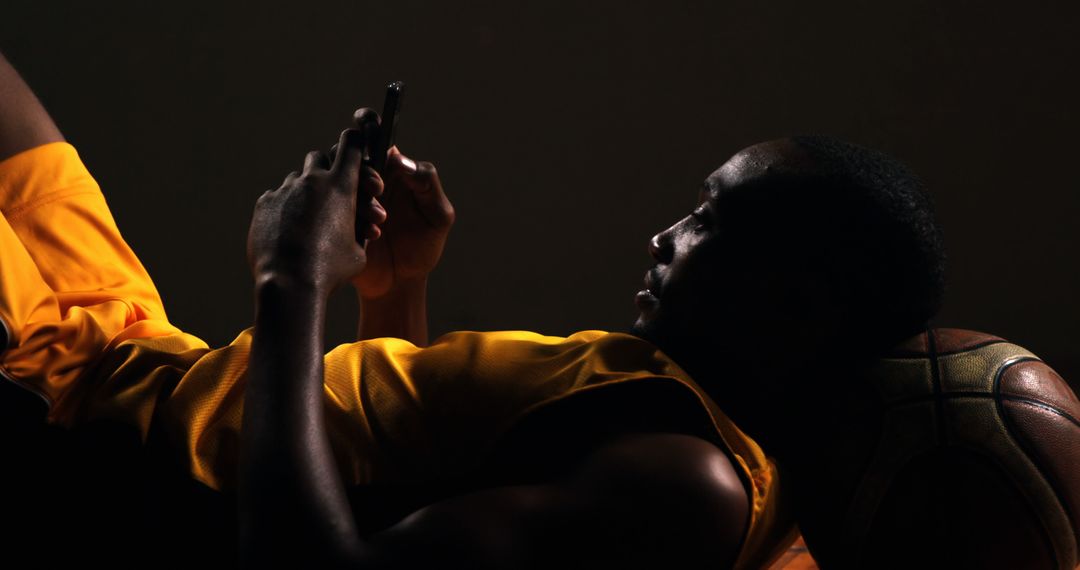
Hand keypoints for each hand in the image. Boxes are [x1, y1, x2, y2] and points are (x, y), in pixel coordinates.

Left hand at [247, 127, 386, 294]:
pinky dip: (285, 209)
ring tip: (310, 218)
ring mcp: (285, 190)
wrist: (290, 283)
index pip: (351, 144)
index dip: (355, 142)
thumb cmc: (331, 270)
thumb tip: (357, 226)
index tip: (356, 144)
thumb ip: (357, 228)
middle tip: (333, 188)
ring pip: (297, 179)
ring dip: (305, 191)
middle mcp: (312, 180)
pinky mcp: (265, 203)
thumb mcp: (358, 251)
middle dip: (327, 169)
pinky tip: (289, 231)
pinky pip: (278, 197)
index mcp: (342, 186)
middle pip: (319, 157)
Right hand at [350, 109, 454, 298]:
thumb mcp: (438, 214)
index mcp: (390, 169)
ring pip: (334, 178)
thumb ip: (427, 184)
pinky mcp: (333, 220)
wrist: (403, 282)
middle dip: (363, 167)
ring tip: (382, 221)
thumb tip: (400, 159)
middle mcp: (364, 178)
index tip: (368, 124)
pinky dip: (349, 219)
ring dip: (357, 196)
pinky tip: (371, 237)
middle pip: (347, 153)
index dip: (367, 121)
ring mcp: (346, 198)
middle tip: (379, 188)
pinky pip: (326, 207)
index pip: (374, 134)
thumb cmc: (424, 244)